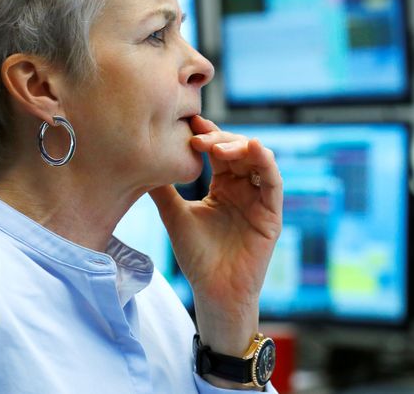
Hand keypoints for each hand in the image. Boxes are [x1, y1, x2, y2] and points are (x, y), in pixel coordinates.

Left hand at [149, 115, 282, 359]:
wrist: (214, 291)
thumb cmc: (197, 257)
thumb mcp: (175, 216)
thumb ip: (163, 190)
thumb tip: (140, 162)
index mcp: (223, 186)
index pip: (218, 151)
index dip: (208, 134)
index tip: (190, 122)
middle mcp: (243, 188)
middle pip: (238, 150)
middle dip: (220, 139)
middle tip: (198, 139)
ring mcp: (259, 199)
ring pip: (258, 159)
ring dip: (240, 147)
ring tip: (217, 147)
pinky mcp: (272, 213)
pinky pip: (274, 181)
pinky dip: (266, 162)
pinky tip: (253, 149)